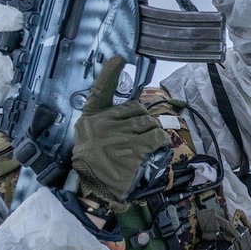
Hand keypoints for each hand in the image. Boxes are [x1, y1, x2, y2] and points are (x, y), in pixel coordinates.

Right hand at [72, 57, 169, 207]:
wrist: (91, 192)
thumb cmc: (94, 163)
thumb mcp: (90, 138)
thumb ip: (105, 119)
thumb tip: (127, 103)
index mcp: (92, 120)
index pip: (100, 91)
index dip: (109, 73)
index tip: (118, 58)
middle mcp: (104, 126)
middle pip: (138, 111)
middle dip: (144, 123)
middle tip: (138, 138)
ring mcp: (119, 138)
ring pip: (150, 124)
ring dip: (153, 135)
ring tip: (146, 148)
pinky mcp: (134, 152)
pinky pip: (157, 139)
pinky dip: (160, 145)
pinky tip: (154, 153)